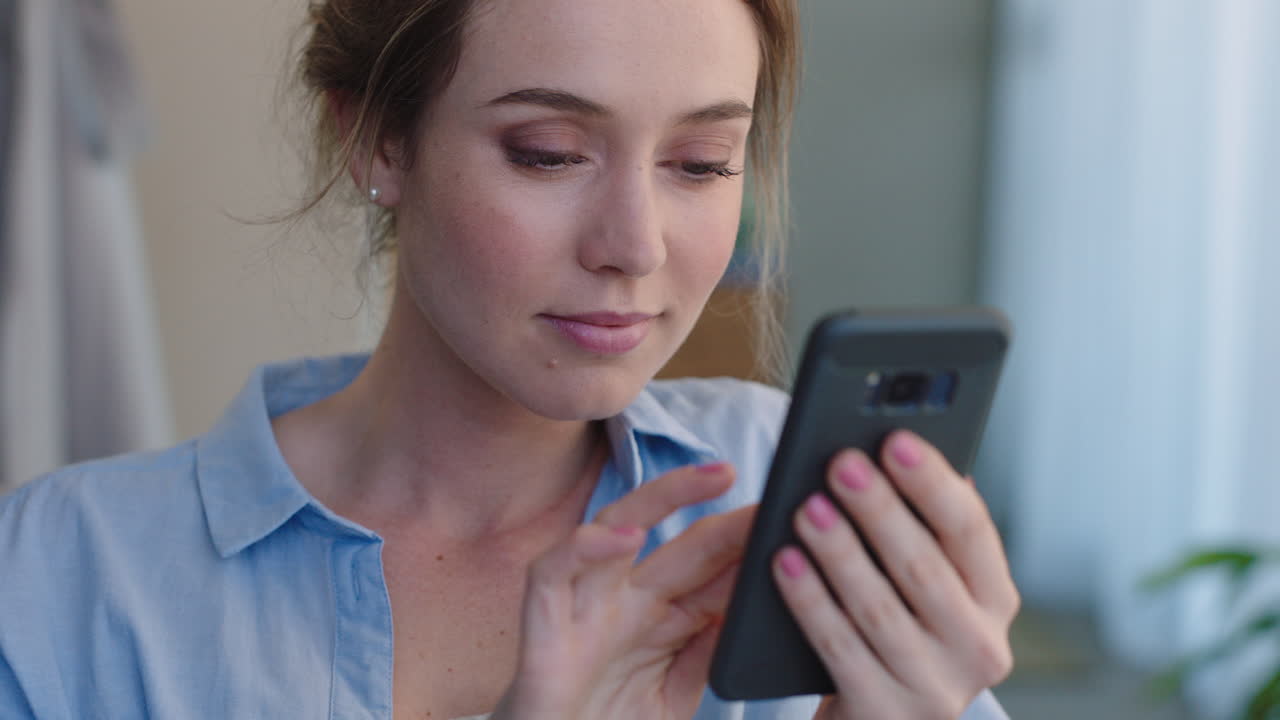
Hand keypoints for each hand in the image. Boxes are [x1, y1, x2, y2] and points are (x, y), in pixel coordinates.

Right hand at [492, 462, 750, 719]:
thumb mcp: (672, 697)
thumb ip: (705, 655)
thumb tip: (748, 609)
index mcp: (658, 619)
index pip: (711, 570)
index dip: (749, 546)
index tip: (792, 525)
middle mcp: (623, 601)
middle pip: (678, 541)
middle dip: (728, 517)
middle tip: (774, 497)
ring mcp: (583, 606)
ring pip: (615, 524)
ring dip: (665, 496)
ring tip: (714, 479)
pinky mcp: (543, 624)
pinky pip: (554, 570)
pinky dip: (585, 547)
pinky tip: (626, 538)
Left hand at [772, 431, 1018, 719]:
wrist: (874, 719)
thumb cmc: (895, 630)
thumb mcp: (925, 586)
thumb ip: (924, 530)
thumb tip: (898, 451)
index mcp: (994, 600)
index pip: (971, 530)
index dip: (933, 483)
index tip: (896, 440)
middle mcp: (978, 647)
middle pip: (923, 567)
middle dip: (879, 509)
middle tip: (841, 464)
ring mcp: (935, 688)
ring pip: (879, 608)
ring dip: (840, 552)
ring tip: (806, 508)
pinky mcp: (886, 712)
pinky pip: (840, 648)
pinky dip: (811, 602)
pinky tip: (785, 563)